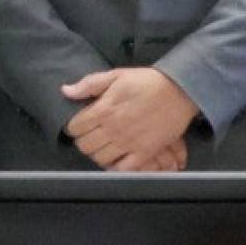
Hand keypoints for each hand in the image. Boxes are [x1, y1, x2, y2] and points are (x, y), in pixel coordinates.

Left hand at [58, 67, 199, 169]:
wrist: (179, 90)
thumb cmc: (147, 81)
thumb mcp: (116, 75)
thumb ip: (89, 84)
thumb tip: (66, 91)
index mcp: (104, 109)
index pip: (75, 127)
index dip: (73, 126)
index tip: (78, 125)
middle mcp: (113, 129)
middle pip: (85, 146)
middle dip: (83, 141)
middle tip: (89, 135)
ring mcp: (129, 143)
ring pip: (100, 159)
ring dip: (97, 154)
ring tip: (103, 146)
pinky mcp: (145, 153)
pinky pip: (123, 169)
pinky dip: (116, 167)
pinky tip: (116, 158)